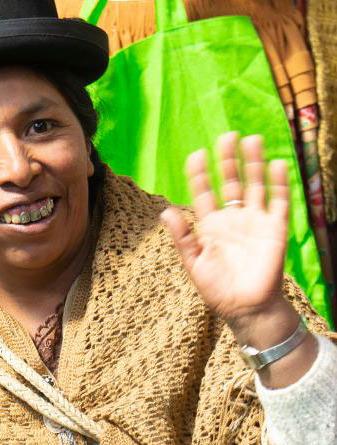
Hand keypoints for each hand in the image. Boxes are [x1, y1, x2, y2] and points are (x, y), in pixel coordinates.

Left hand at [161, 133, 286, 324]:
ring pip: (255, 185)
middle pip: (231, 182)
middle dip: (228, 160)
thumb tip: (165, 211)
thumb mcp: (193, 263)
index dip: (199, 174)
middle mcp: (233, 218)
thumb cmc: (216, 288)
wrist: (245, 307)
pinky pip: (278, 202)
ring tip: (252, 140)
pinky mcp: (276, 229)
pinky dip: (278, 184)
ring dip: (254, 164)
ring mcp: (255, 221)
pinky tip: (276, 164)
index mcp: (210, 225)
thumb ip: (181, 238)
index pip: (204, 192)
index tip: (196, 154)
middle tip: (227, 136)